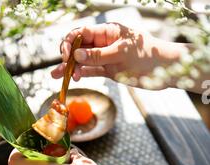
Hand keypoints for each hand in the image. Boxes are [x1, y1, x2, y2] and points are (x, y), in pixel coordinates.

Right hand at [52, 23, 186, 88]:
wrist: (163, 69)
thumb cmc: (146, 55)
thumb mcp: (121, 54)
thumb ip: (98, 55)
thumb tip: (76, 56)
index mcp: (107, 31)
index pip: (82, 33)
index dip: (70, 43)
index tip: (67, 56)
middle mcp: (104, 42)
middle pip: (78, 46)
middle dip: (67, 56)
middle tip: (63, 68)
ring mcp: (105, 57)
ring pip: (82, 61)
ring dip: (69, 68)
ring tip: (55, 77)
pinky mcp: (108, 70)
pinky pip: (90, 71)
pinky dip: (80, 75)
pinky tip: (70, 79)